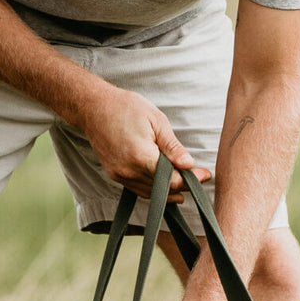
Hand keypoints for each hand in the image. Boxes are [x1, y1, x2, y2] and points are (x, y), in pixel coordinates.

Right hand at [79, 85, 211, 200]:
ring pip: (150, 193)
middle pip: (162, 189)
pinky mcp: (114, 175)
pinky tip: (164, 184)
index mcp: (141, 156)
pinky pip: (138, 188)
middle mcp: (128, 171)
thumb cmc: (126, 108)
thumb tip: (189, 164)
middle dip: (183, 185)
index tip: (205, 175)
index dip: (191, 180)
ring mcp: (119, 175)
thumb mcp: (156, 121)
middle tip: (198, 178)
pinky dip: (153, 188)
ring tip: (185, 184)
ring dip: (168, 191)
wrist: (94, 107)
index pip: (172, 180)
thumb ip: (172, 147)